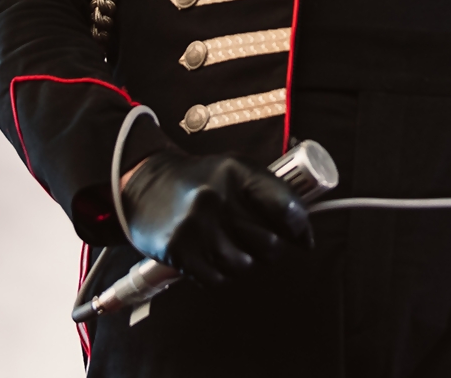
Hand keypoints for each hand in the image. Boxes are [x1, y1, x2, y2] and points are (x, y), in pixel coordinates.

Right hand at [120, 150, 313, 285]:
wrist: (146, 186)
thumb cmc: (200, 182)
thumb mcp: (234, 172)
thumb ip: (269, 195)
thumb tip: (304, 237)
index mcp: (237, 172)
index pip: (285, 207)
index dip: (299, 227)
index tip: (299, 236)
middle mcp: (217, 196)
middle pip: (269, 243)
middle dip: (271, 249)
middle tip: (260, 244)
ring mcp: (196, 225)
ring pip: (245, 265)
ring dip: (245, 263)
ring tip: (233, 249)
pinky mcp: (179, 249)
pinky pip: (218, 279)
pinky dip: (221, 274)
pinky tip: (212, 258)